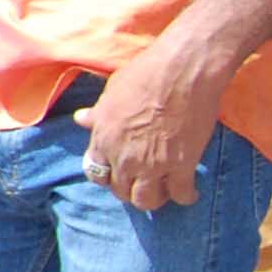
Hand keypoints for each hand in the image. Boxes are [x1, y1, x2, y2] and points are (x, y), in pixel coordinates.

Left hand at [81, 35, 235, 212]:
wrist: (181, 70)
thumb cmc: (145, 75)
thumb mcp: (112, 92)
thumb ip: (99, 114)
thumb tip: (81, 119)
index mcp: (103, 140)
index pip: (96, 175)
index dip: (108, 176)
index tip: (119, 173)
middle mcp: (124, 158)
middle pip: (122, 192)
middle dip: (131, 189)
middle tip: (144, 182)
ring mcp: (153, 165)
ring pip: (147, 201)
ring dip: (155, 198)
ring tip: (164, 189)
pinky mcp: (182, 166)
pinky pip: (180, 195)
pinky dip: (185, 196)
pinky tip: (189, 190)